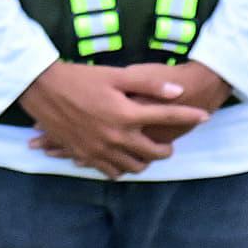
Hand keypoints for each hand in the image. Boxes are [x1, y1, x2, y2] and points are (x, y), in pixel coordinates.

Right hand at [19, 60, 208, 178]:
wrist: (43, 89)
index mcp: (126, 114)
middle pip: (153, 152)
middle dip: (166, 150)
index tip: (205, 116)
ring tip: (148, 154)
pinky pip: (110, 172)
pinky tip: (124, 160)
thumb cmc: (80, 78)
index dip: (189, 116)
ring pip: (133, 167)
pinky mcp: (85, 156)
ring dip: (145, 162)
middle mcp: (116, 136)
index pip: (167, 117)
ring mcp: (100, 150)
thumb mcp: (116, 76)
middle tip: (169, 145)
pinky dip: (121, 169)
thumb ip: (149, 85)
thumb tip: (178, 91)